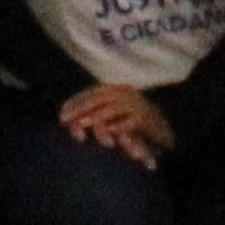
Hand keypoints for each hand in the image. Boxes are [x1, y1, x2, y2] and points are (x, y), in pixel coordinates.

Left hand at [54, 80, 177, 164]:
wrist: (162, 131)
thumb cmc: (132, 124)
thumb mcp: (113, 115)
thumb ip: (96, 114)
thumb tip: (71, 121)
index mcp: (116, 90)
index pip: (92, 93)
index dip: (76, 101)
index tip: (61, 112)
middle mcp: (126, 93)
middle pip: (99, 98)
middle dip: (80, 107)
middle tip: (64, 119)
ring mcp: (137, 105)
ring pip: (113, 108)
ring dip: (96, 116)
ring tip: (81, 124)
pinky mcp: (146, 119)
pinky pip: (130, 122)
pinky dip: (118, 127)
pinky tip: (107, 134)